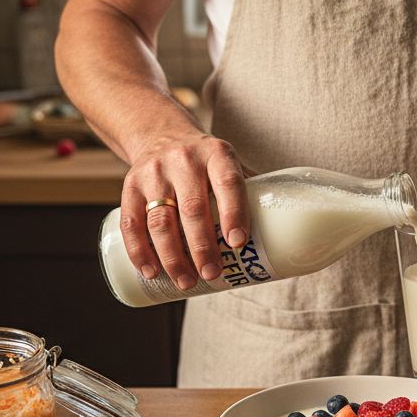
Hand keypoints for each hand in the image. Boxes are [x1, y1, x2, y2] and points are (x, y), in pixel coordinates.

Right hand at [118, 131, 248, 289]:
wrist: (161, 135)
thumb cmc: (206, 161)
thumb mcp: (229, 164)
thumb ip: (252, 191)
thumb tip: (286, 234)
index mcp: (217, 155)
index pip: (228, 183)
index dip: (234, 213)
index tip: (238, 243)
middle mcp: (184, 160)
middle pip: (193, 208)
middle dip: (203, 247)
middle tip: (212, 274)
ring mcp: (154, 173)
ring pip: (160, 219)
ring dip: (172, 256)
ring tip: (185, 281)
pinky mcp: (130, 185)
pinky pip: (131, 222)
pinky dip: (140, 250)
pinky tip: (151, 271)